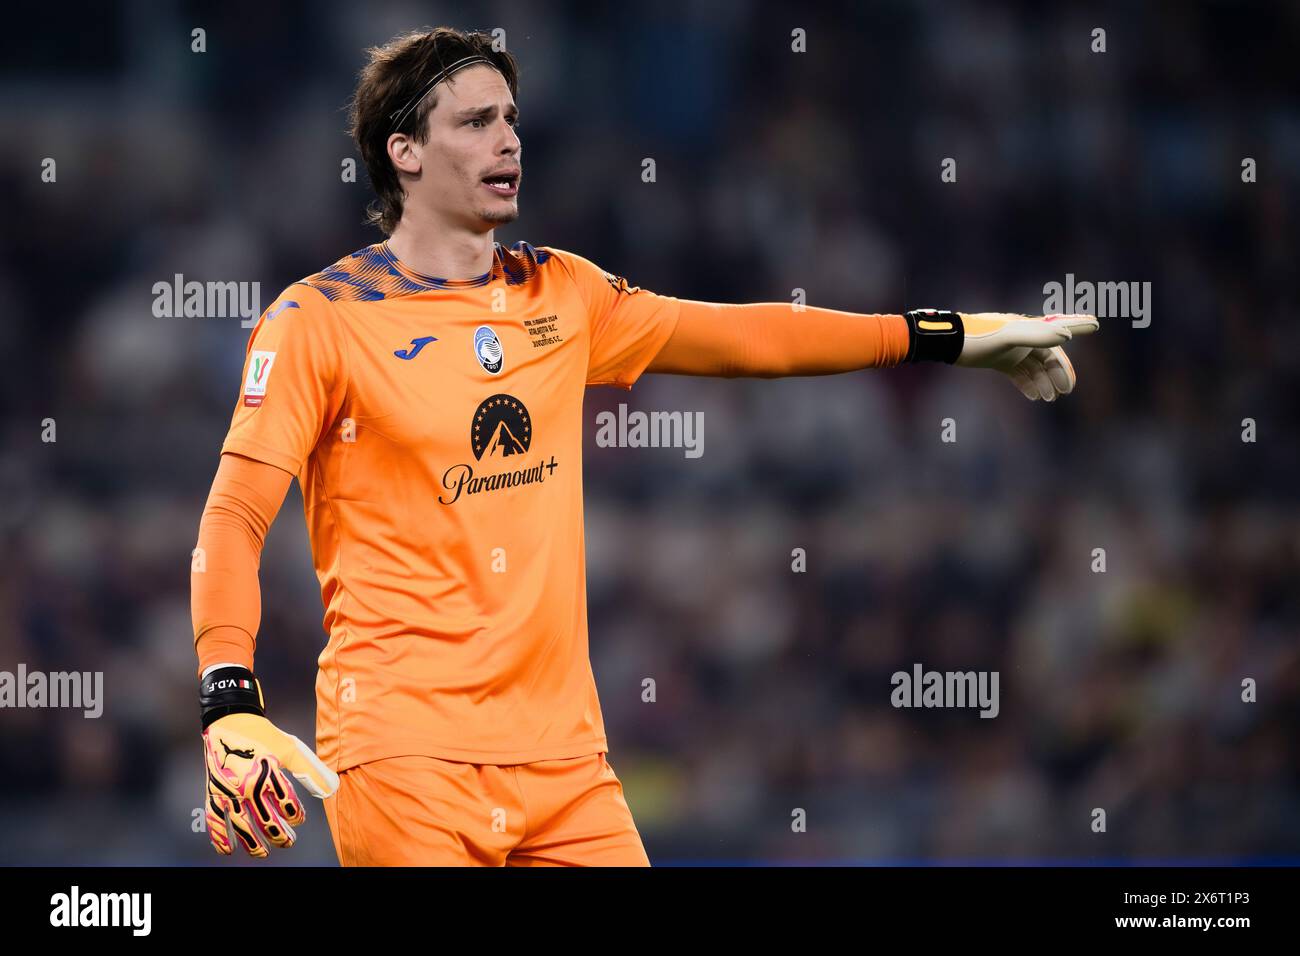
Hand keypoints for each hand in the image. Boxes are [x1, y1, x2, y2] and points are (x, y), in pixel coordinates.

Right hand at [202, 712, 338, 857]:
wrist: (230, 720)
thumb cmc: (262, 734)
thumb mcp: (290, 749)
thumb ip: (311, 770)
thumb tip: (330, 788)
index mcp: (269, 773)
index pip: (287, 803)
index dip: (296, 815)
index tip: (299, 819)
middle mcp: (248, 785)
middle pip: (266, 819)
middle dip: (279, 835)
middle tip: (287, 842)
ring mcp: (229, 791)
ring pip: (242, 825)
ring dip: (253, 843)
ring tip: (263, 853)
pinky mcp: (214, 791)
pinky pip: (214, 818)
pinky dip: (219, 836)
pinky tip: (227, 849)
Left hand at [956, 312, 1098, 400]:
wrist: (948, 343)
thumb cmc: (978, 338)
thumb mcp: (1008, 337)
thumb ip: (1036, 335)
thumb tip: (1066, 337)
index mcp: (1028, 327)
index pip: (1058, 328)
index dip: (1077, 326)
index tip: (1096, 324)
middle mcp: (1022, 337)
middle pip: (1048, 355)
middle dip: (1058, 372)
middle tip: (1066, 391)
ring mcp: (1011, 349)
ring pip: (1034, 366)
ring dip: (1043, 381)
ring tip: (1050, 399)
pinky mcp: (999, 360)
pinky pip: (1018, 373)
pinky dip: (1027, 384)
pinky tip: (1033, 397)